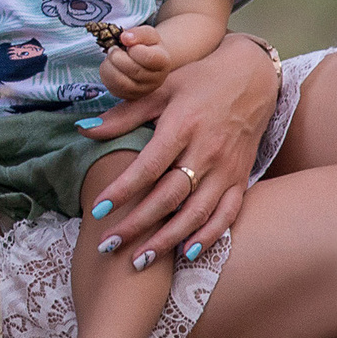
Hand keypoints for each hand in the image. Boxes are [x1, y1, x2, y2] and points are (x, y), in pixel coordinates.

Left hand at [81, 35, 279, 270]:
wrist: (251, 77)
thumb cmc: (199, 81)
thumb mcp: (161, 88)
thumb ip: (125, 114)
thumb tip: (85, 130)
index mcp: (183, 126)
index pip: (149, 166)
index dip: (123, 191)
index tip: (98, 212)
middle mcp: (206, 151)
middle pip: (169, 197)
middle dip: (137, 225)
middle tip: (108, 245)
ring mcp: (226, 169)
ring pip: (196, 213)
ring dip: (167, 240)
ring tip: (139, 260)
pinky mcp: (241, 178)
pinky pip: (226, 215)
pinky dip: (208, 236)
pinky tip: (186, 253)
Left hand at [97, 25, 168, 98]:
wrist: (149, 61)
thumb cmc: (148, 46)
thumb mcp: (148, 34)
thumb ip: (138, 33)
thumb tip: (124, 38)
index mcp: (163, 62)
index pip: (149, 58)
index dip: (134, 49)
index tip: (129, 45)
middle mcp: (156, 80)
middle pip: (133, 71)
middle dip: (117, 56)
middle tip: (113, 48)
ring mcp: (142, 91)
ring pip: (120, 82)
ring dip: (109, 66)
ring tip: (111, 57)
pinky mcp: (129, 97)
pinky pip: (113, 88)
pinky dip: (106, 74)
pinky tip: (111, 66)